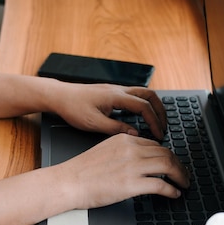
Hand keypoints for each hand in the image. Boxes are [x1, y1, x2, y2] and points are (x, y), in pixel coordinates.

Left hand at [51, 83, 166, 139]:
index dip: (154, 121)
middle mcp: (119, 90)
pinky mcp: (112, 93)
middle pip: (150, 95)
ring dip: (153, 107)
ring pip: (143, 93)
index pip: (144, 107)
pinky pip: (134, 96)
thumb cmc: (72, 108)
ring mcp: (116, 90)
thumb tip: (134, 134)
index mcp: (116, 97)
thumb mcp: (93, 123)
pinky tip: (141, 118)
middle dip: (160, 111)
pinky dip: (143, 105)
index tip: (159, 134)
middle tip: (165, 127)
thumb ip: (115, 129)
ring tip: (157, 122)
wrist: (59, 96)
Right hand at [54, 133, 189, 209]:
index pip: (155, 144)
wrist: (68, 182)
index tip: (172, 163)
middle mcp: (131, 149)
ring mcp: (132, 166)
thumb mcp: (105, 151)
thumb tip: (138, 161)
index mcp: (124, 140)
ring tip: (183, 184)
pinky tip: (173, 194)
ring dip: (180, 176)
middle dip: (179, 165)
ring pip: (168, 165)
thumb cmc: (82, 171)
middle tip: (183, 174)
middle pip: (166, 153)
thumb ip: (123, 152)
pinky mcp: (132, 184)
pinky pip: (161, 184)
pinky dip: (172, 190)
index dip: (168, 155)